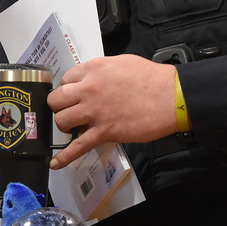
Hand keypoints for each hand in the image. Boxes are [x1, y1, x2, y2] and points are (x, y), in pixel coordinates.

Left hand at [48, 55, 176, 168]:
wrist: (171, 96)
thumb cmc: (152, 78)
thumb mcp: (121, 63)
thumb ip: (101, 70)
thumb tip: (93, 79)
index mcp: (93, 70)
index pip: (65, 80)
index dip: (68, 89)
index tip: (74, 95)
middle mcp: (88, 89)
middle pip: (56, 100)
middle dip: (60, 106)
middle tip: (71, 110)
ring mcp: (94, 111)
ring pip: (61, 120)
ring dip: (65, 125)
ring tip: (74, 127)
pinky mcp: (103, 132)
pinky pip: (77, 146)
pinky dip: (65, 157)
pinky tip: (56, 163)